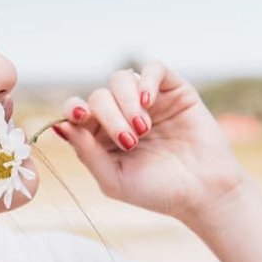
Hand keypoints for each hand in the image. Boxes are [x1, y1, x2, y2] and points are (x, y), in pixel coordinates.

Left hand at [52, 61, 245, 221]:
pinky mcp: (173, 91)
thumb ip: (86, 153)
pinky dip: (146, 80)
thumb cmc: (156, 191)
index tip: (79, 116)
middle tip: (129, 141)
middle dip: (109, 116)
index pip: (76, 112)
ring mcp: (146, 101)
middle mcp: (120, 115)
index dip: (73, 109)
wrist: (202, 192)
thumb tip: (59, 126)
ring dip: (126, 101)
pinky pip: (153, 68)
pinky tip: (148, 101)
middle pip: (98, 96)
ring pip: (121, 79)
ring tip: (143, 128)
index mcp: (100, 136)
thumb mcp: (113, 179)